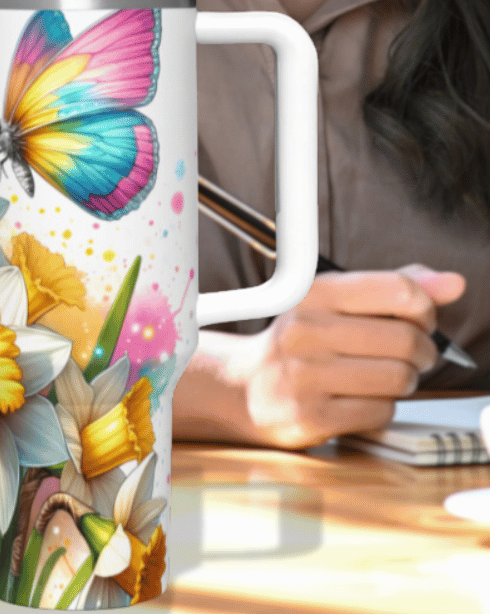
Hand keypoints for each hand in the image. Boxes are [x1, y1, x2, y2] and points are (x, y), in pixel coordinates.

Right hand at [239, 264, 465, 447]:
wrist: (247, 386)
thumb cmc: (302, 342)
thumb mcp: (336, 303)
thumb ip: (394, 289)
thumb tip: (453, 284)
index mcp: (313, 293)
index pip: (398, 290)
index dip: (424, 309)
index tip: (419, 319)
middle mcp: (304, 329)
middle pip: (405, 339)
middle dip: (422, 351)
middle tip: (411, 355)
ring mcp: (304, 375)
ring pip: (398, 377)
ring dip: (405, 380)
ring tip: (386, 376)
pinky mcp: (310, 415)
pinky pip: (380, 411)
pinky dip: (383, 406)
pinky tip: (362, 397)